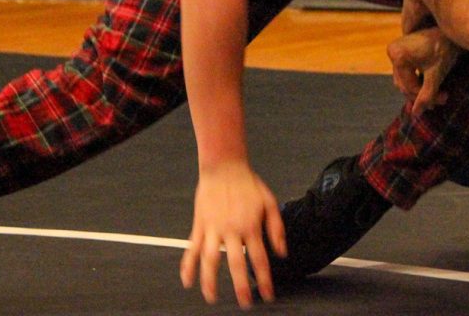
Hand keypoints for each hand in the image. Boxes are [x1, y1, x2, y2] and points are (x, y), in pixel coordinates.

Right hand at [180, 160, 285, 308]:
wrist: (224, 167)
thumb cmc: (249, 184)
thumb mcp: (269, 202)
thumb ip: (276, 228)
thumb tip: (281, 253)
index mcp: (250, 226)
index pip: (259, 259)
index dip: (265, 280)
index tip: (268, 296)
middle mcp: (231, 230)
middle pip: (236, 264)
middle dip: (241, 287)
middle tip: (245, 304)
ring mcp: (213, 229)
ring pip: (209, 260)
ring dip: (210, 281)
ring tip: (212, 298)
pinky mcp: (199, 226)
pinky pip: (192, 249)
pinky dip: (187, 266)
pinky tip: (187, 281)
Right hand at [387, 27, 459, 115]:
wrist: (449, 31)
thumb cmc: (445, 49)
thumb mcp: (437, 74)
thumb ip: (427, 94)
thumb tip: (416, 114)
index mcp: (398, 55)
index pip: (409, 85)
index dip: (425, 97)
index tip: (442, 101)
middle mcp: (392, 52)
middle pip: (405, 84)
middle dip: (422, 94)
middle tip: (441, 101)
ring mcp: (395, 51)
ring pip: (405, 80)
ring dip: (420, 90)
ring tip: (439, 96)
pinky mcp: (400, 52)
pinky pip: (406, 73)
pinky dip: (417, 81)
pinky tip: (432, 87)